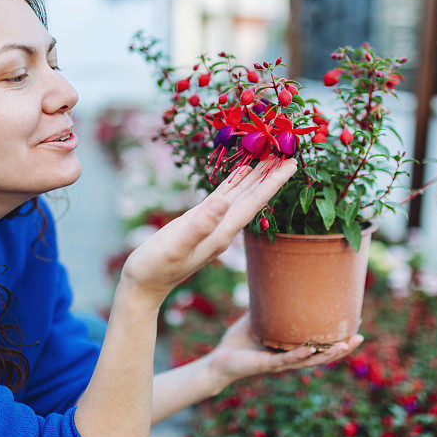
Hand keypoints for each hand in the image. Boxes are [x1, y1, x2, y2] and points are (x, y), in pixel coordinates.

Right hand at [119, 157, 296, 305]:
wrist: (143, 285)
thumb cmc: (155, 268)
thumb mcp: (175, 246)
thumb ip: (199, 226)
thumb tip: (222, 203)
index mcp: (221, 232)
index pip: (254, 202)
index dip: (273, 182)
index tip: (293, 163)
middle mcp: (223, 228)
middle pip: (253, 196)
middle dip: (270, 175)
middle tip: (289, 150)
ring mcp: (213, 224)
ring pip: (241, 194)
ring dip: (256, 176)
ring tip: (270, 155)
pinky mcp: (200, 221)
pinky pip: (224, 196)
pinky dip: (235, 182)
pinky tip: (242, 172)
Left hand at [205, 311, 364, 389]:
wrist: (220, 360)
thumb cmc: (240, 342)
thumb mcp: (259, 318)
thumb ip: (270, 304)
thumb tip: (280, 280)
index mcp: (292, 348)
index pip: (320, 345)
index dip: (338, 338)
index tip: (356, 326)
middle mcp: (291, 358)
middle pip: (322, 355)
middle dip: (342, 349)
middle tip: (360, 337)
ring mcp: (281, 363)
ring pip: (310, 360)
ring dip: (328, 354)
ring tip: (345, 345)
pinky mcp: (267, 364)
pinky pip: (287, 360)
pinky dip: (300, 355)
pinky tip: (311, 349)